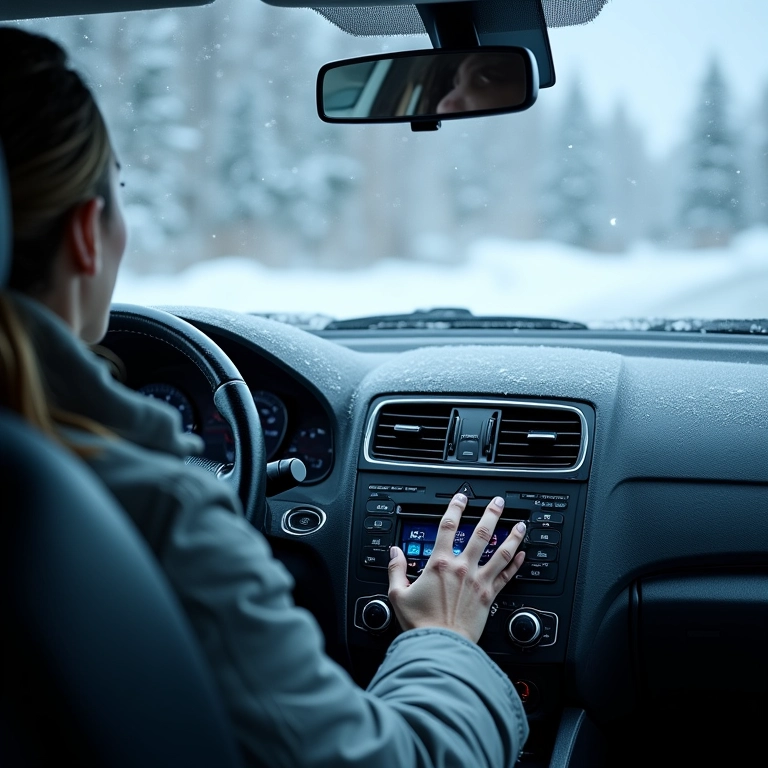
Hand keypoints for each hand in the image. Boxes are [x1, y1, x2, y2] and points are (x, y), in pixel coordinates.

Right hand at [387, 493, 526, 642]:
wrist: (440, 646)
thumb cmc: (421, 624)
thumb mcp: (398, 594)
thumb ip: (396, 569)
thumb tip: (394, 552)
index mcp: (439, 564)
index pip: (448, 526)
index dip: (455, 508)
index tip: (461, 498)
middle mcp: (462, 568)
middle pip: (481, 533)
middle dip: (491, 514)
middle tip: (498, 502)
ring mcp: (479, 581)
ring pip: (501, 552)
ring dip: (512, 536)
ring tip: (520, 524)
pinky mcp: (489, 597)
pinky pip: (507, 576)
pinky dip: (516, 564)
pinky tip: (522, 555)